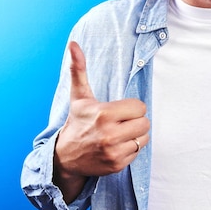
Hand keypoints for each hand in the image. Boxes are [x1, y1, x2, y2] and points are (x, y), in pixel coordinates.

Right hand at [53, 41, 149, 199]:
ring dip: (135, 135)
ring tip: (119, 133)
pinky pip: (138, 152)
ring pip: (144, 138)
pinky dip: (130, 149)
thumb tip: (73, 44)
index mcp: (104, 114)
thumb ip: (79, 69)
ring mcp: (114, 152)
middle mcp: (110, 134)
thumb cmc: (77, 122)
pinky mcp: (117, 165)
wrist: (65, 157)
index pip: (140, 107)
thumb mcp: (79, 96)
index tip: (118, 110)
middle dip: (134, 121)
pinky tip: (117, 145)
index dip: (131, 107)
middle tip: (120, 122)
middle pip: (145, 122)